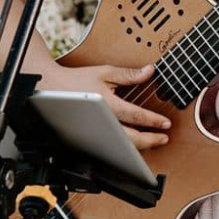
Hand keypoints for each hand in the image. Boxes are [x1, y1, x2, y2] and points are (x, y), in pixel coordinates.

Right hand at [43, 61, 171, 149]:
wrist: (53, 89)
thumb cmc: (77, 80)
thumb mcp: (105, 72)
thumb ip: (129, 74)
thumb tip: (150, 71)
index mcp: (109, 105)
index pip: (137, 116)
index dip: (154, 121)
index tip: (166, 124)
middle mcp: (103, 122)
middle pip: (131, 139)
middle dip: (151, 140)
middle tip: (163, 138)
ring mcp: (96, 132)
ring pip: (121, 146)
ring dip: (140, 146)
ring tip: (152, 141)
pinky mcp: (90, 136)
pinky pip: (110, 145)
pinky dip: (125, 147)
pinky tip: (133, 143)